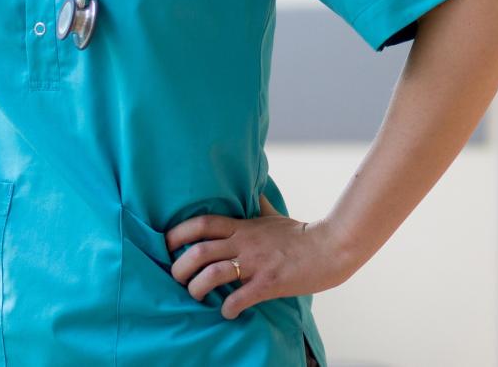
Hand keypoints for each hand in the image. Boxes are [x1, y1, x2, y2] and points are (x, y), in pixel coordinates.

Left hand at [165, 192, 348, 319]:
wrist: (330, 247)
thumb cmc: (302, 234)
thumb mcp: (275, 215)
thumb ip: (259, 205)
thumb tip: (254, 186)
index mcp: (244, 226)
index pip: (202, 223)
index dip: (178, 233)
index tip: (167, 245)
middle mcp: (245, 242)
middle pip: (199, 251)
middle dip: (179, 268)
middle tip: (177, 278)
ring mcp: (256, 263)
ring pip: (212, 275)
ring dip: (197, 289)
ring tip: (196, 296)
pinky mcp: (268, 283)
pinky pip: (239, 298)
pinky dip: (227, 308)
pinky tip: (227, 311)